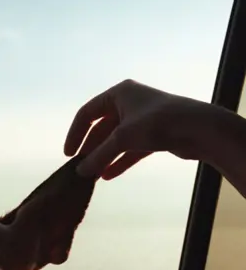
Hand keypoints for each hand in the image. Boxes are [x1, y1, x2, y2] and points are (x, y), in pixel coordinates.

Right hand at [64, 79, 233, 178]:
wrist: (200, 129)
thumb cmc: (158, 123)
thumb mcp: (122, 138)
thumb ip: (99, 155)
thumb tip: (80, 172)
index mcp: (118, 94)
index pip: (87, 114)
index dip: (75, 134)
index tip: (69, 154)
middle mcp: (128, 103)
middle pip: (101, 129)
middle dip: (91, 149)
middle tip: (80, 168)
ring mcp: (141, 120)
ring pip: (115, 141)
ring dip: (104, 157)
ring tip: (92, 175)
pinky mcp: (153, 135)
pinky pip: (129, 150)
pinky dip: (119, 162)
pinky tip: (108, 176)